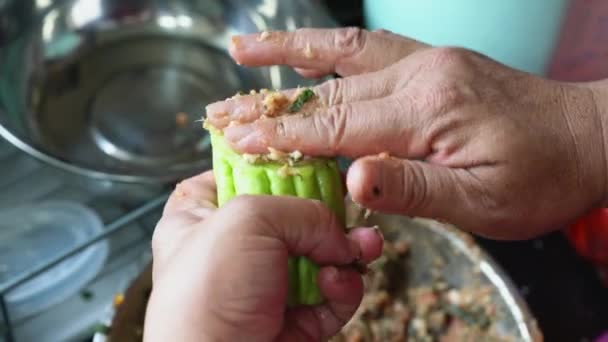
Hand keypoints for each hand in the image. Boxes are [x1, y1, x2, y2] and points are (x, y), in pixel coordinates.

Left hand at [144, 171, 383, 340]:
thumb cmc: (205, 297)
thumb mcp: (248, 221)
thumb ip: (302, 210)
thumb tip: (338, 231)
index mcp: (201, 217)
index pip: (241, 175)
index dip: (279, 169)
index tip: (315, 166)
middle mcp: (233, 249)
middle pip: (293, 216)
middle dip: (329, 216)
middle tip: (352, 213)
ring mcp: (265, 285)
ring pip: (319, 255)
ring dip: (347, 251)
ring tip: (363, 249)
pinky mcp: (293, 319)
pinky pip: (330, 294)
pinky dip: (342, 289)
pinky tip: (338, 285)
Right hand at [206, 28, 607, 238]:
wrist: (588, 137)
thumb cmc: (540, 177)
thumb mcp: (482, 202)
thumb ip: (412, 189)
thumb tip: (351, 182)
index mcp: (428, 110)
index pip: (337, 125)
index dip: (283, 135)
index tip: (236, 138)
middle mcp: (421, 74)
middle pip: (328, 91)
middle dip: (269, 103)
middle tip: (219, 110)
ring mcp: (426, 61)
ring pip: (342, 54)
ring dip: (288, 51)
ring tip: (243, 49)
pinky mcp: (432, 61)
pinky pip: (369, 48)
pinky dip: (328, 47)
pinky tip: (304, 49)